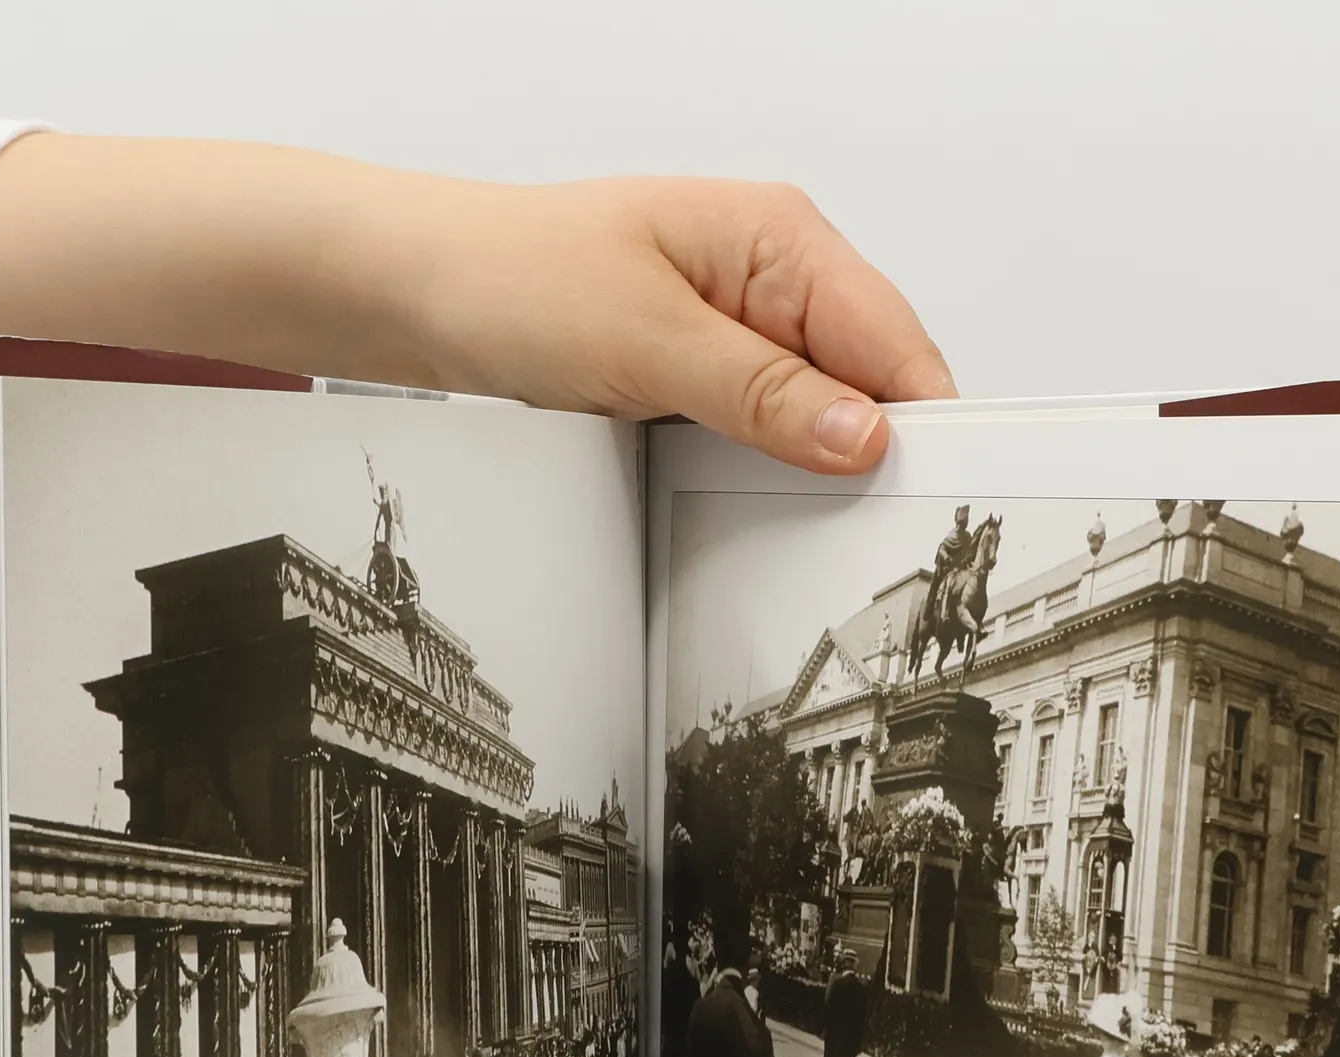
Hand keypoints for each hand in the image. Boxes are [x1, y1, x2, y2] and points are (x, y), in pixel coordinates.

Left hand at [0, 141, 957, 474]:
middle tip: (874, 537)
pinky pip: (770, 421)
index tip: (933, 505)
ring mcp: (738, 322)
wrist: (406, 289)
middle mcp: (770, 274)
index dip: (925, 426)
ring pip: (824, 409)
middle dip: (878, 454)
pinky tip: (765, 500)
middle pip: (872, 379)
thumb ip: (766, 392)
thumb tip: (865, 436)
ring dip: (823, 465)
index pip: (896, 343)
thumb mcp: (647, 342)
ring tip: (821, 525)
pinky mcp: (703, 365)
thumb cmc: (507, 278)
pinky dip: (775, 463)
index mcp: (777, 238)